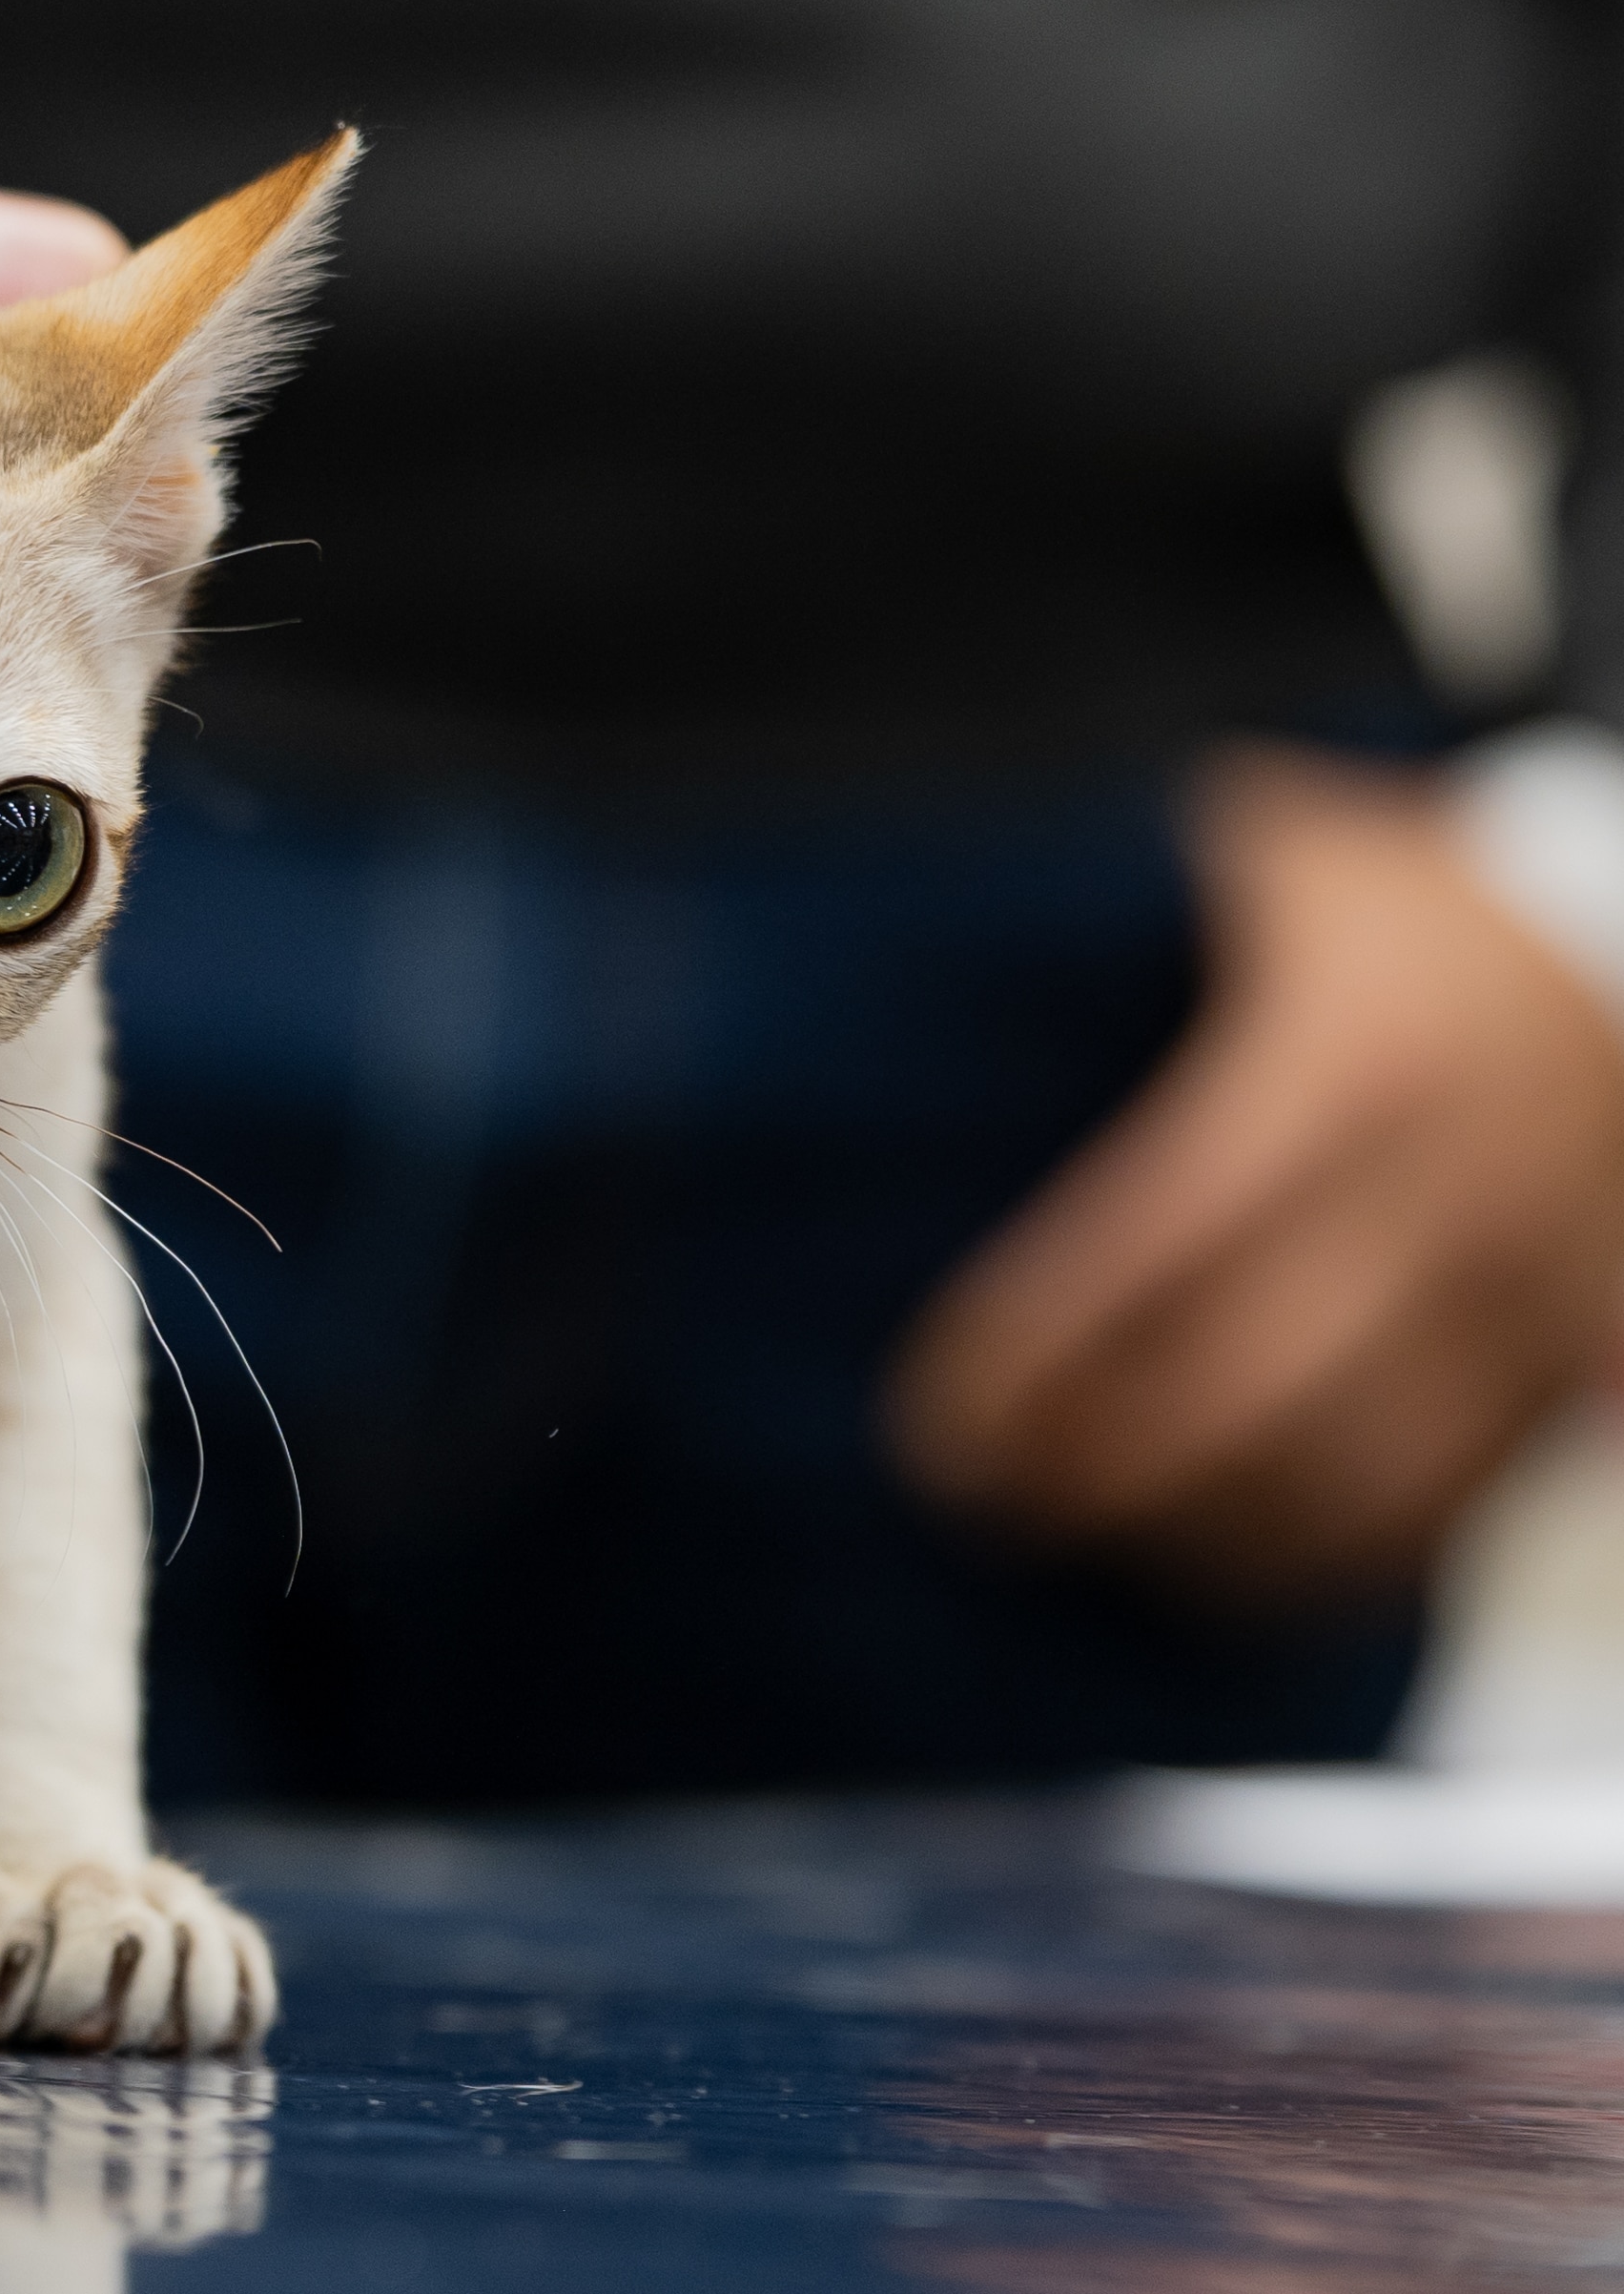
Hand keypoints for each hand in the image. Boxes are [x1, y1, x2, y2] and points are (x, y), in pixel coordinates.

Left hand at [892, 745, 1623, 1604]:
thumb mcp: (1260, 864)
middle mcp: (1457, 1191)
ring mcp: (1543, 1292)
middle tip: (986, 1506)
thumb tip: (882, 966)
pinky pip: (1451, 1511)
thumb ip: (1105, 919)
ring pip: (1360, 1491)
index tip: (939, 1425)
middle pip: (1250, 1401)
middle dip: (1099, 1481)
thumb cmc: (1387, 913)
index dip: (1031, 1363)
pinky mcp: (1592, 1365)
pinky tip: (1220, 1571)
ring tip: (1087, 1550)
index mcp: (1346, 1065)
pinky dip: (1329, 1569)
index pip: (1152, 1253)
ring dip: (1207, 1547)